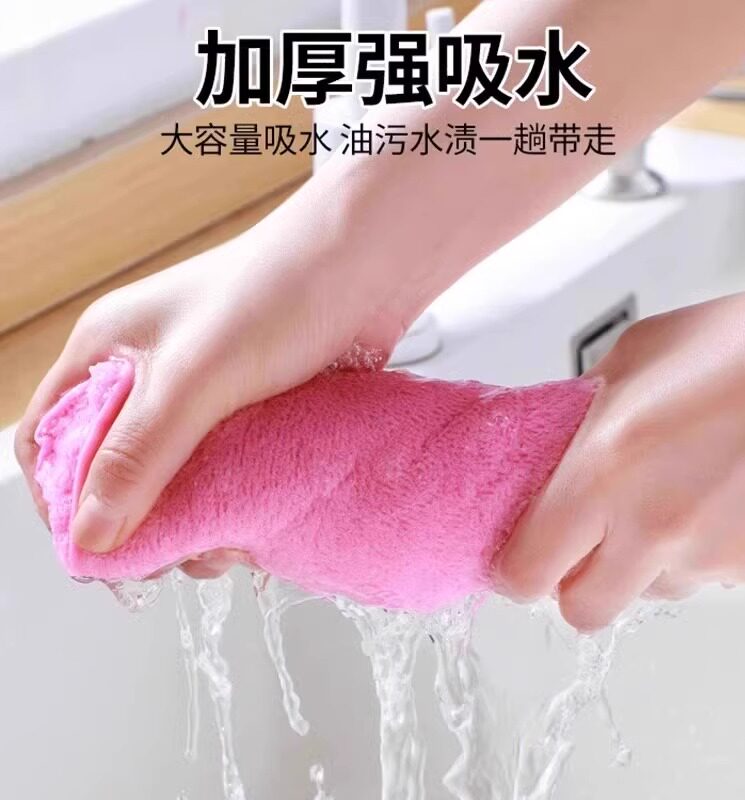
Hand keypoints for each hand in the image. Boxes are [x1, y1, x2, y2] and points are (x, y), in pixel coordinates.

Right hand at [15, 204, 402, 577]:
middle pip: (116, 466)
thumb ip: (139, 456)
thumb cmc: (274, 294)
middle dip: (138, 519)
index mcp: (110, 351)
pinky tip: (256, 522)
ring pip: (177, 475)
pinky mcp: (254, 408)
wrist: (368, 267)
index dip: (60, 497)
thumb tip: (91, 537)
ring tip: (226, 545)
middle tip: (175, 554)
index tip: (96, 549)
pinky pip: (229, 468)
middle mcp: (151, 373)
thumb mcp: (193, 379)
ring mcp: (206, 392)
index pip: (51, 437)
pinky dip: (236, 500)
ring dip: (194, 519)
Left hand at [494, 280, 744, 630]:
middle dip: (570, 581)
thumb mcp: (633, 359)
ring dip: (638, 565)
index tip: (516, 554)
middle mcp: (656, 524)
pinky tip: (711, 496)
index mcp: (605, 468)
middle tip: (577, 541)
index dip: (513, 569)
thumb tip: (551, 448)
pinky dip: (695, 552)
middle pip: (581, 610)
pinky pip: (704, 578)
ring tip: (662, 497)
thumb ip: (578, 414)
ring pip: (646, 594)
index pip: (526, 572)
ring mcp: (713, 554)